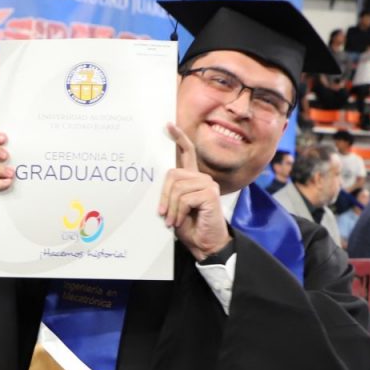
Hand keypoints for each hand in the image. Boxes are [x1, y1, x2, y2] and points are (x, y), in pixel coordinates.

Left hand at [160, 123, 229, 260]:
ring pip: (177, 188)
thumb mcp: (174, 207)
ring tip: (172, 221)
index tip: (168, 125)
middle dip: (164, 197)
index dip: (179, 138)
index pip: (187, 153)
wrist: (206, 244)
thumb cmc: (190, 227)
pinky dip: (178, 212)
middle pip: (173, 175)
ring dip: (170, 208)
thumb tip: (159, 181)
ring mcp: (208, 185)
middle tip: (163, 215)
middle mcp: (202, 178)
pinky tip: (181, 221)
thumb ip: (170, 192)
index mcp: (193, 179)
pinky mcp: (210, 194)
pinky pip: (184, 198)